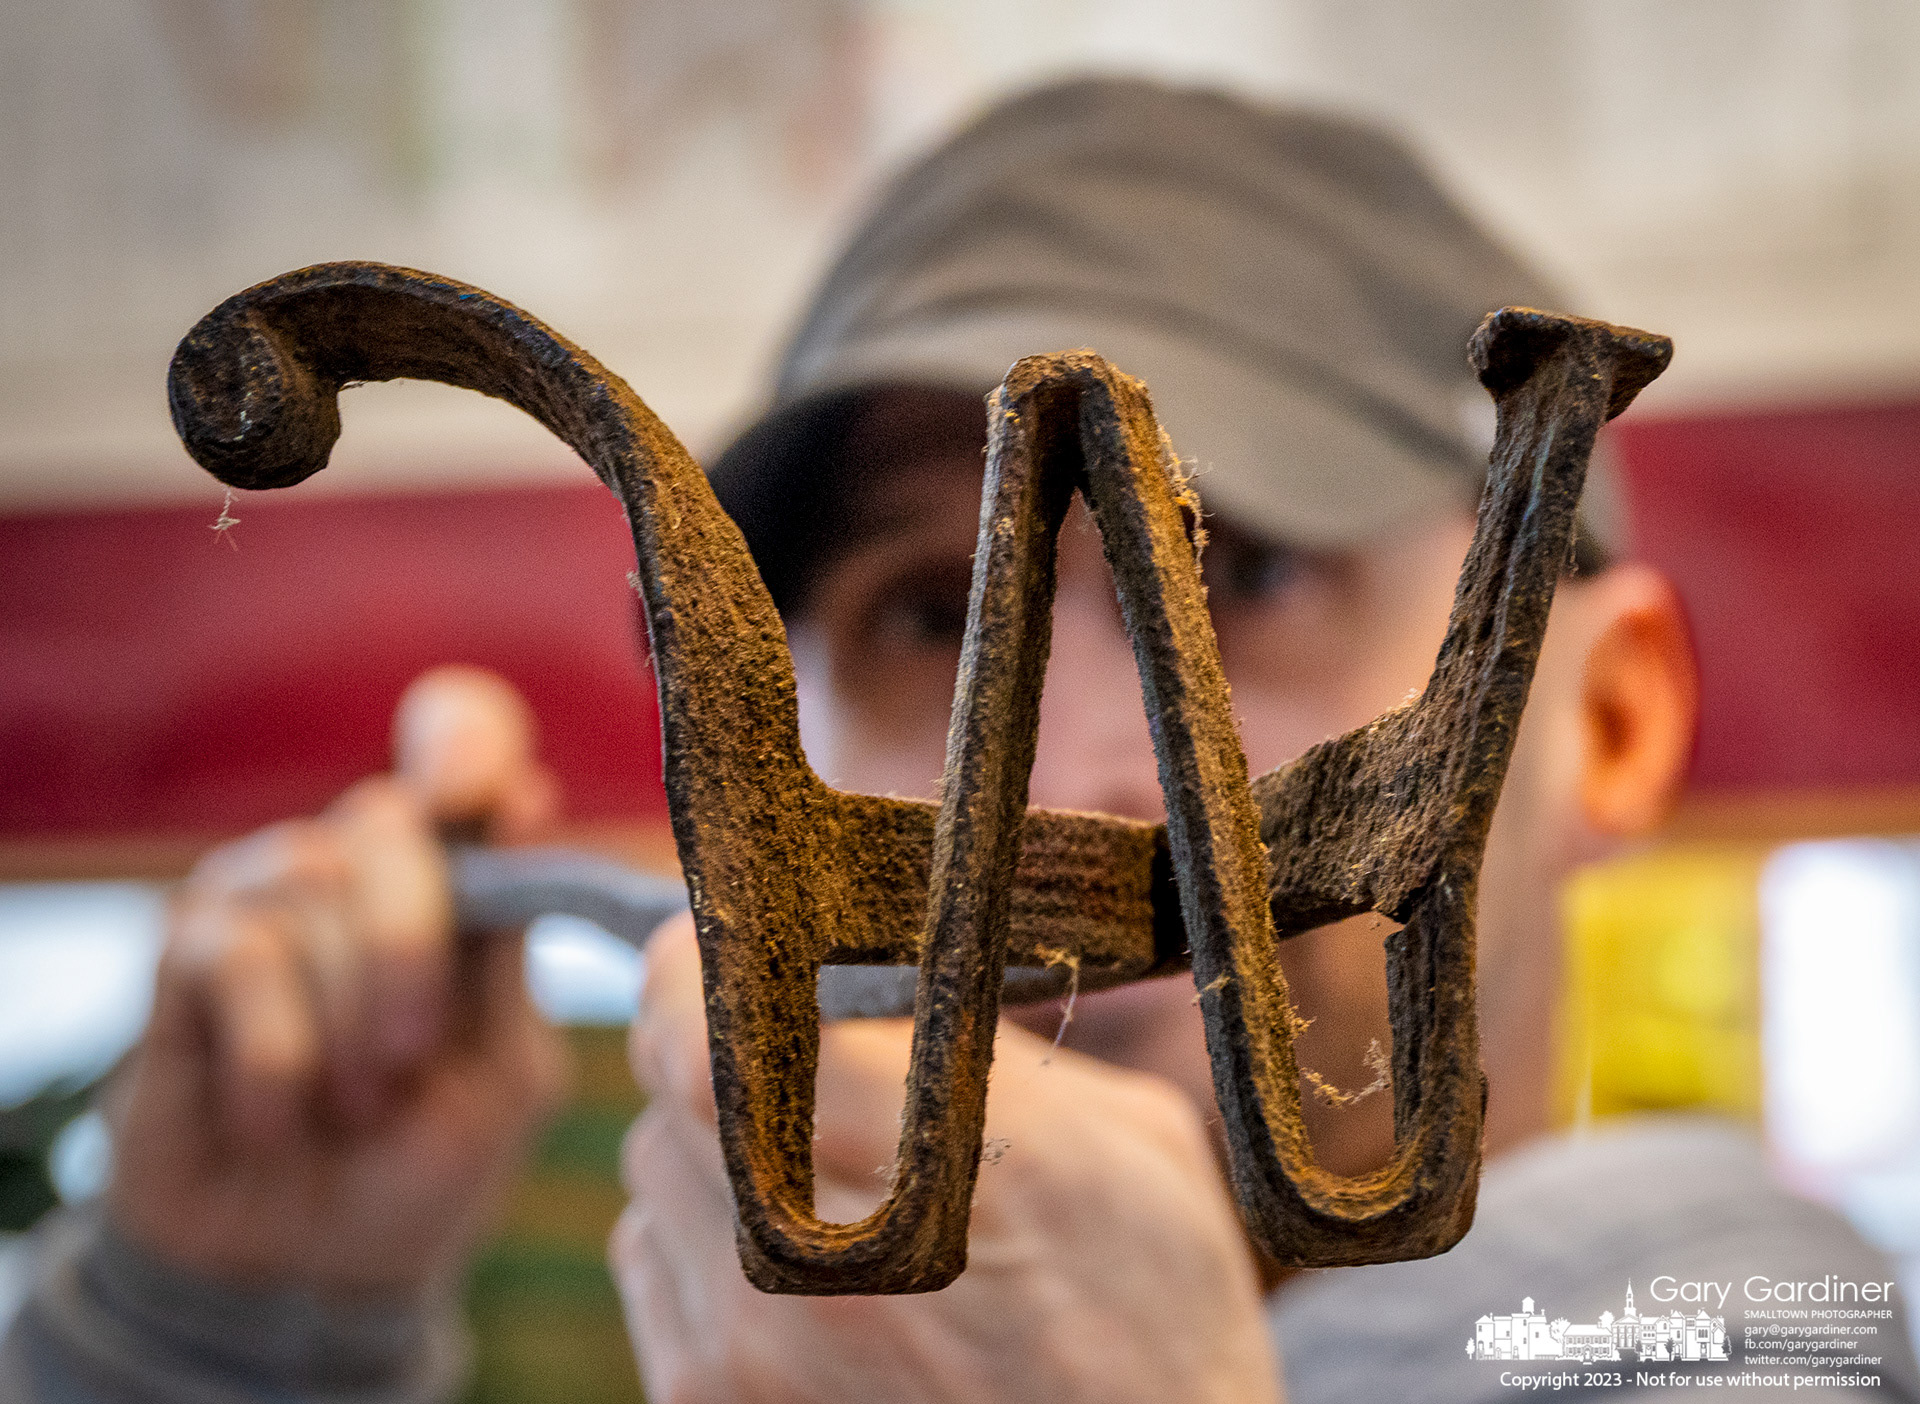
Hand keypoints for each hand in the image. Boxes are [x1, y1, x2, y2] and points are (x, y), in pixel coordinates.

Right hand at [108, 667, 569, 1293]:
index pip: (457, 738)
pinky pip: (240, 957)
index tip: (483, 793)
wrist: (308, 1274)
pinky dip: (275, 1054)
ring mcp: (263, 895)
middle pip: (389, 819)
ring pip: (313, 887)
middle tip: (410, 1058)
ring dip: (345, 1023)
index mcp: (453, 873)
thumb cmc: (419, 1163)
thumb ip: (508, 952)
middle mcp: (356, 861)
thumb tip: (524, 798)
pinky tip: (276, 1113)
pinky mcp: (184, 951)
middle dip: (413, 947)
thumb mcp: (502, 1069)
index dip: (467, 739)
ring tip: (348, 1106)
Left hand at [615, 919, 1284, 1402]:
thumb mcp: (1128, 1138)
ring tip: (808, 1176)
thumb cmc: (1156, 1314)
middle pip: (672, 1094)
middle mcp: (818, 1263)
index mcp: (939, 1159)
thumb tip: (871, 974)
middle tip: (782, 1052)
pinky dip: (699, 1244)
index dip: (696, 968)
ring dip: (708, 1151)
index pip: (719, 1030)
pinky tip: (793, 1267)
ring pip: (654, 1181)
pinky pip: (653, 1274)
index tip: (714, 945)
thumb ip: (980, 1043)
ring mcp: (750, 1354)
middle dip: (717, 1051)